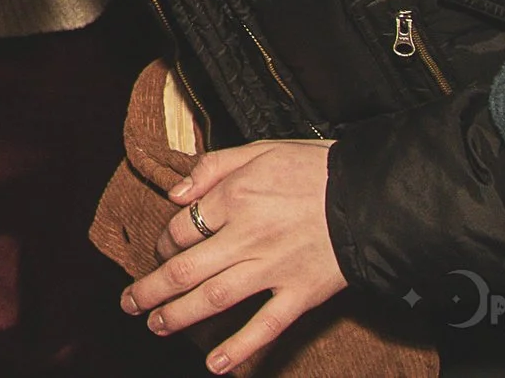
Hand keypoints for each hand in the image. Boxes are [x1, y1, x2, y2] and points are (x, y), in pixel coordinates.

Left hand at [121, 139, 344, 372]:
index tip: (162, 249)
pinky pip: (265, 325)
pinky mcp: (301, 294)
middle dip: (152, 289)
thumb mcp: (259, 149)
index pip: (182, 227)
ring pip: (214, 298)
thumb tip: (175, 193)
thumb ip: (212, 167)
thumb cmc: (315, 169)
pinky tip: (216, 364)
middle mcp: (246, 237)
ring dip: (179, 315)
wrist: (373, 194)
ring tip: (156, 326)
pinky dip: (240, 347)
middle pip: (185, 268)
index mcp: (234, 198)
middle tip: (130, 303)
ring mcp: (273, 269)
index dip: (164, 241)